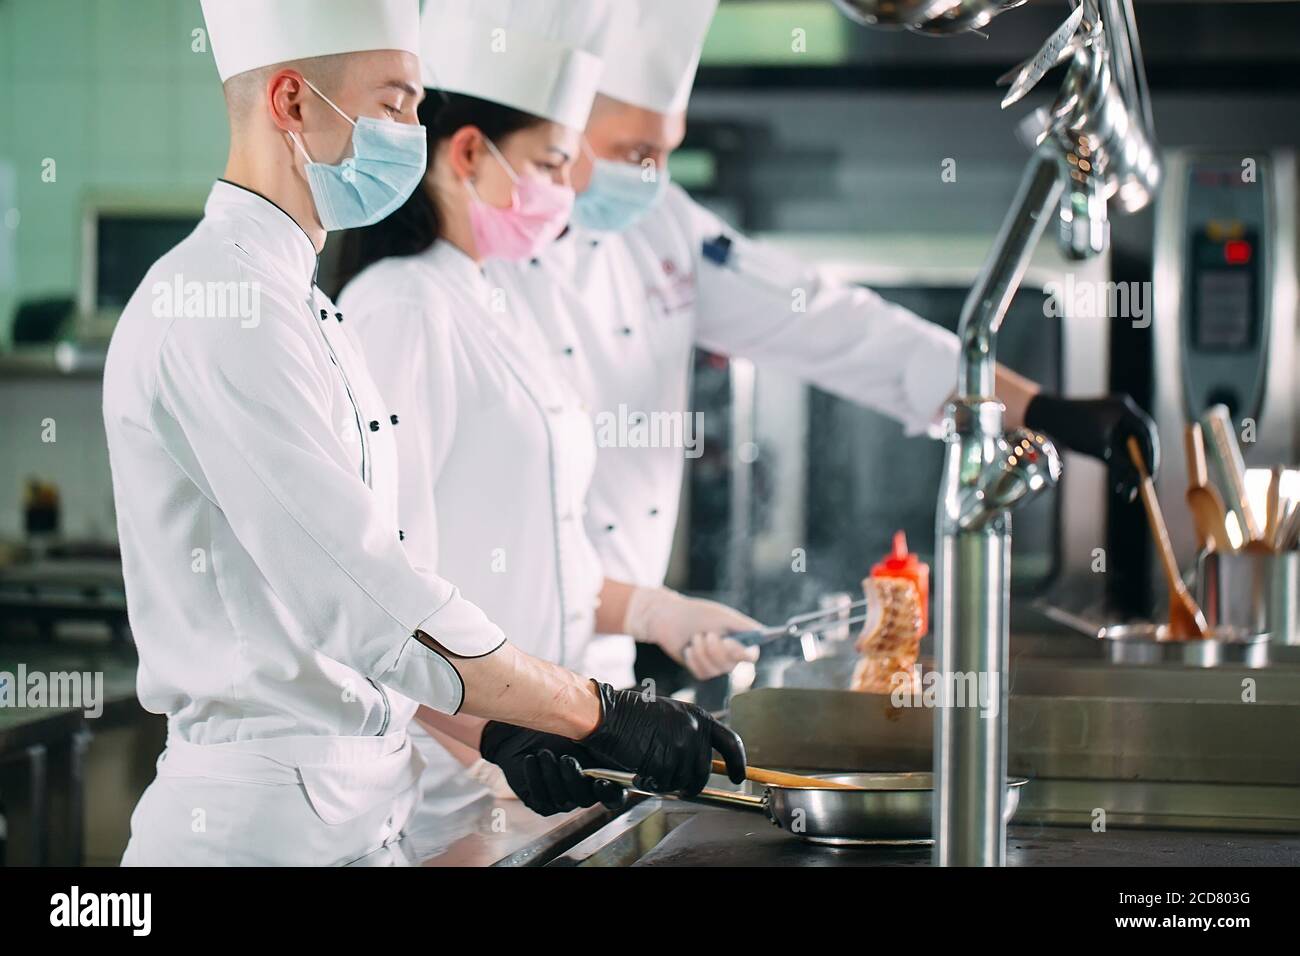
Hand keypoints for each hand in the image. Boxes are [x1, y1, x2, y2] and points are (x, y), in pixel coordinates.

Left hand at [479, 722, 626, 815]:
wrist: (522, 729)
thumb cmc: (557, 726)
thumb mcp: (585, 732)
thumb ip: (604, 743)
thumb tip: (620, 746)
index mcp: (603, 776)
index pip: (615, 796)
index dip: (610, 793)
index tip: (600, 782)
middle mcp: (584, 791)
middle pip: (586, 799)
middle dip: (574, 779)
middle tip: (565, 757)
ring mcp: (563, 798)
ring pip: (563, 801)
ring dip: (552, 776)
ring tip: (543, 752)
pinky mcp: (541, 801)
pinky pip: (541, 800)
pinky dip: (535, 779)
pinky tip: (530, 758)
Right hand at [581, 681, 746, 793]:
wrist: (608, 714)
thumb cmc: (632, 715)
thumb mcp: (670, 716)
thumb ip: (689, 734)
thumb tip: (699, 762)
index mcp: (698, 716)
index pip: (730, 742)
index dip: (738, 763)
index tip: (739, 777)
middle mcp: (694, 730)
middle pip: (703, 772)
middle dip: (690, 784)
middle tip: (677, 786)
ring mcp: (680, 746)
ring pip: (682, 781)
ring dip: (666, 783)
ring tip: (648, 770)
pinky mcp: (664, 760)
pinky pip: (664, 784)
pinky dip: (651, 784)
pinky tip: (639, 772)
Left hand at [623, 586, 760, 679]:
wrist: (670, 618)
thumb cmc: (698, 613)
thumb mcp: (722, 616)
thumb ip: (742, 625)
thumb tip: (761, 632)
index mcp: (740, 640)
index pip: (751, 655)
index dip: (742, 653)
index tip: (728, 642)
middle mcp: (731, 655)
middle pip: (732, 665)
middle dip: (716, 650)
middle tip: (707, 634)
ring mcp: (716, 665)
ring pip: (715, 671)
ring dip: (702, 652)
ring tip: (695, 636)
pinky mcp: (702, 671)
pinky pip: (702, 673)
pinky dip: (694, 658)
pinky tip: (688, 648)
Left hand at [1024, 393, 1158, 500]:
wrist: (1046, 417)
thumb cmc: (1072, 429)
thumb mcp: (1100, 449)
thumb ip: (1121, 465)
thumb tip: (1140, 482)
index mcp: (1124, 409)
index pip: (1147, 433)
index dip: (1151, 456)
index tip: (1150, 476)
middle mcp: (1122, 412)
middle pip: (1139, 442)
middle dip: (1139, 467)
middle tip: (1143, 486)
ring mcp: (1113, 421)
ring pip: (1126, 450)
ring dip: (1127, 470)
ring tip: (1126, 494)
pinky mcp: (1104, 430)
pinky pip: (1115, 449)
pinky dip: (1116, 465)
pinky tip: (1117, 486)